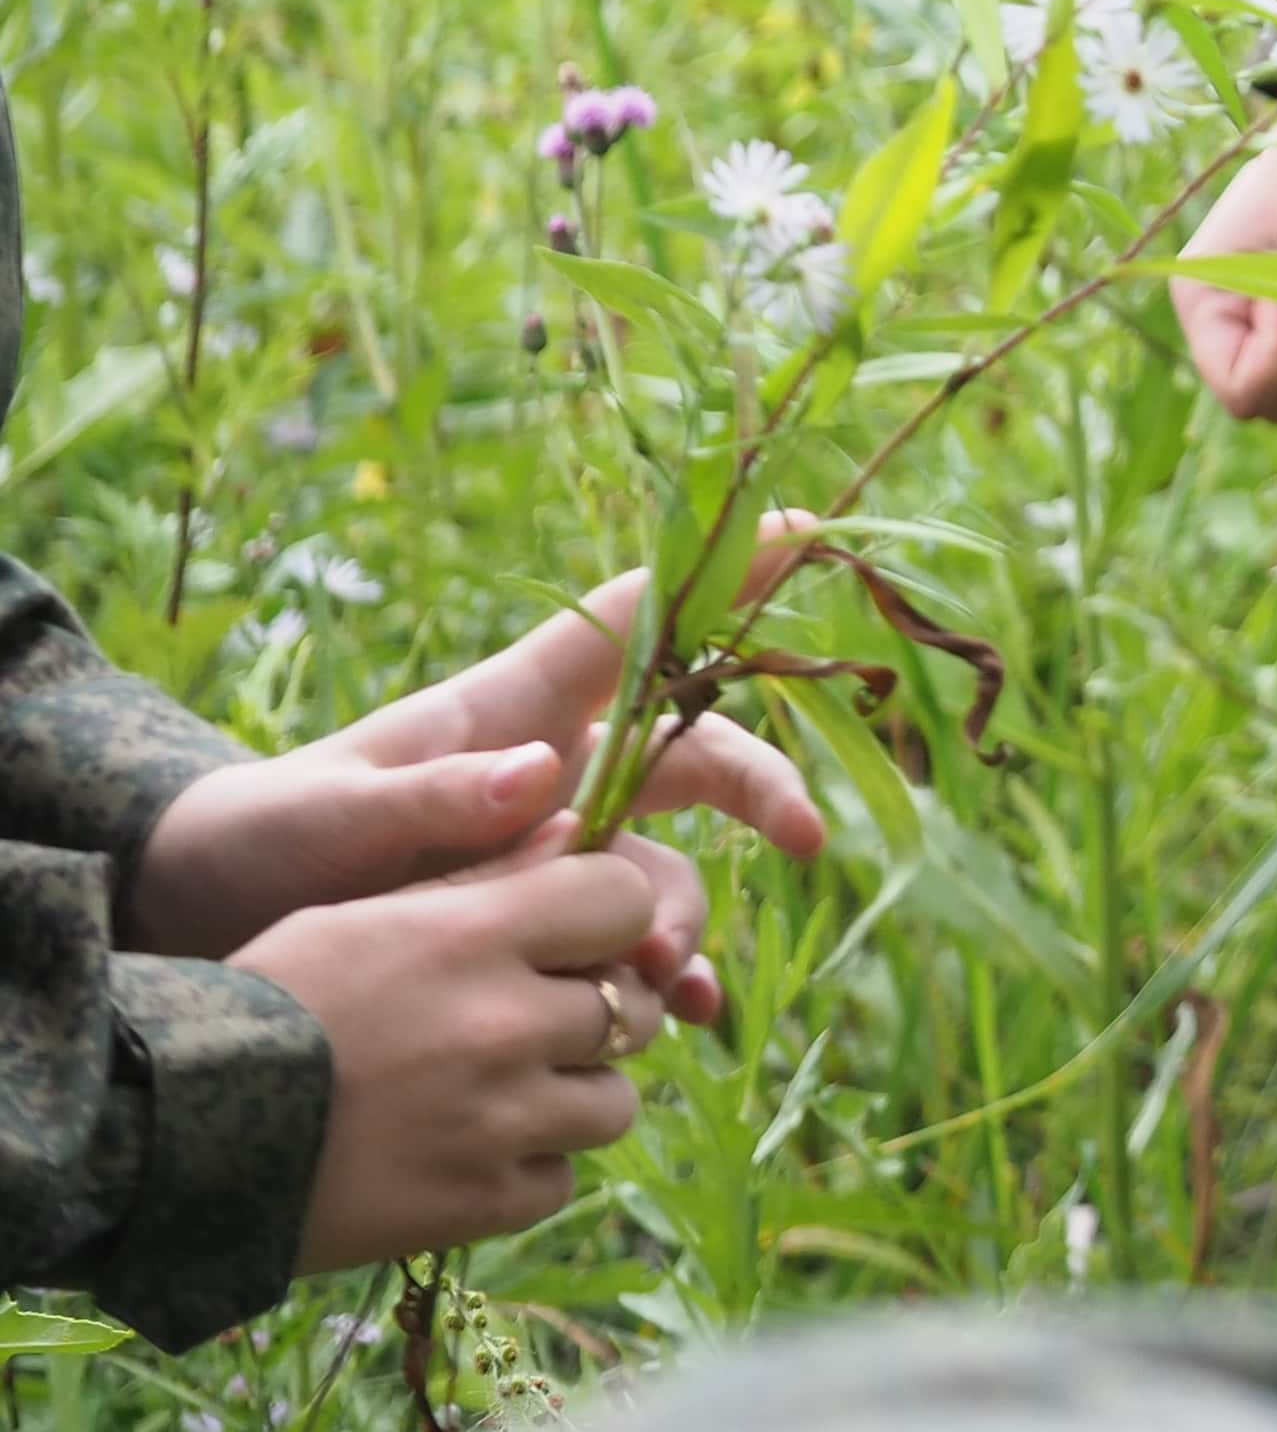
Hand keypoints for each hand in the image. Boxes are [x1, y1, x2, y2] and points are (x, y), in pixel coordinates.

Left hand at [130, 557, 826, 1019]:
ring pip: (662, 864)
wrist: (204, 932)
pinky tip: (684, 1012)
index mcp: (510, 711)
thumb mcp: (321, 818)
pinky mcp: (537, 928)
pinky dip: (666, 977)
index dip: (718, 572)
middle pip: (690, 754)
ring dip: (682, 913)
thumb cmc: (256, 844)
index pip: (632, 621)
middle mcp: (553, 771)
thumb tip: (541, 774)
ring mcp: (551, 853)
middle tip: (805, 835)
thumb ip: (428, 799)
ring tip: (661, 979)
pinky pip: (627, 946)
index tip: (801, 530)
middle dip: (758, 785)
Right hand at [234, 820, 673, 1269]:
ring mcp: (498, 1122)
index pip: (628, 904)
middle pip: (632, 1009)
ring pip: (614, 1102)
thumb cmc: (268, 1001)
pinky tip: (467, 1153)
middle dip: (596, 1013)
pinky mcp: (478, 1204)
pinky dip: (528, 1170)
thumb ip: (484, 878)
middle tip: (534, 1024)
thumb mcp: (366, 913)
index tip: (572, 939)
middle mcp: (506, 1025)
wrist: (170, 1135)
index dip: (608, 919)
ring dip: (573, 1096)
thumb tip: (577, 830)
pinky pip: (562, 1180)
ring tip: (501, 1094)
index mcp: (478, 938)